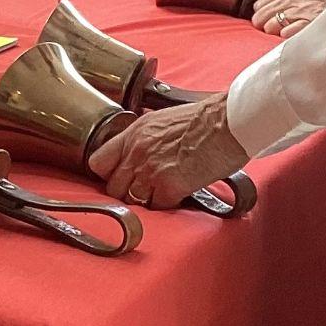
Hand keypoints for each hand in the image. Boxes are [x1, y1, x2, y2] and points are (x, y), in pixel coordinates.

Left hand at [88, 95, 250, 208]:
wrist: (228, 122)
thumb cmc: (205, 118)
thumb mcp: (162, 119)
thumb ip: (144, 137)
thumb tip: (139, 151)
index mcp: (133, 133)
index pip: (97, 162)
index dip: (107, 174)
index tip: (119, 177)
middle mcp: (136, 152)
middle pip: (113, 187)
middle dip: (126, 192)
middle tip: (145, 190)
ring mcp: (151, 170)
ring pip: (132, 200)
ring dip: (146, 201)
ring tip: (162, 194)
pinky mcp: (170, 186)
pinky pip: (156, 207)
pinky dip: (166, 206)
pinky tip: (177, 197)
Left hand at [251, 0, 325, 37]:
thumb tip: (268, 3)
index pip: (262, 2)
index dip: (259, 11)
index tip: (260, 16)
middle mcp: (293, 2)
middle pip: (262, 15)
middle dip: (262, 22)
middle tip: (266, 27)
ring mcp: (301, 13)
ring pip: (271, 25)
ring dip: (272, 30)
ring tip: (278, 31)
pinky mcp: (310, 24)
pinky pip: (288, 32)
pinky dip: (285, 35)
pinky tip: (287, 35)